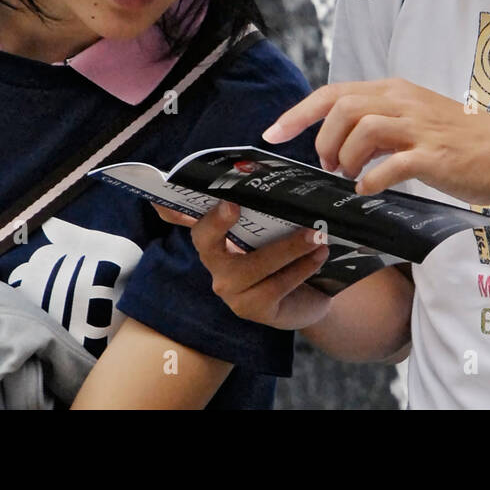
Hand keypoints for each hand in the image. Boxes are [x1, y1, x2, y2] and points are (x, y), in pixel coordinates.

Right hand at [161, 201, 333, 330]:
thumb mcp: (278, 225)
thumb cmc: (289, 250)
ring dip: (287, 248)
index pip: (182, 216)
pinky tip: (319, 256)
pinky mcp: (252, 308)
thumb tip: (290, 180)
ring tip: (316, 234)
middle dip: (216, 223)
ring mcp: (230, 288)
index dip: (170, 208)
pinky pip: (274, 287)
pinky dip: (300, 268)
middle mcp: (215, 260)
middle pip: (205, 240)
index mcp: (216, 232)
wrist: (310, 294)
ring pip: (251, 266)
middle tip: (234, 205)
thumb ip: (272, 203)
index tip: (177, 194)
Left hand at [261, 78, 489, 207]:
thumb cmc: (465, 141)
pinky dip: (371, 180)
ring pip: (362, 130)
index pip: (334, 92)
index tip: (273, 132)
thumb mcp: (417, 120)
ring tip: (349, 175)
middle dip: (323, 139)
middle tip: (328, 164)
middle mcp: (405, 102)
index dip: (298, 112)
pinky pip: (390, 165)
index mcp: (397, 91)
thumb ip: (380, 124)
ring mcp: (420, 128)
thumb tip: (341, 141)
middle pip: (342, 108)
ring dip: (345, 157)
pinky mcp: (435, 156)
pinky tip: (370, 189)